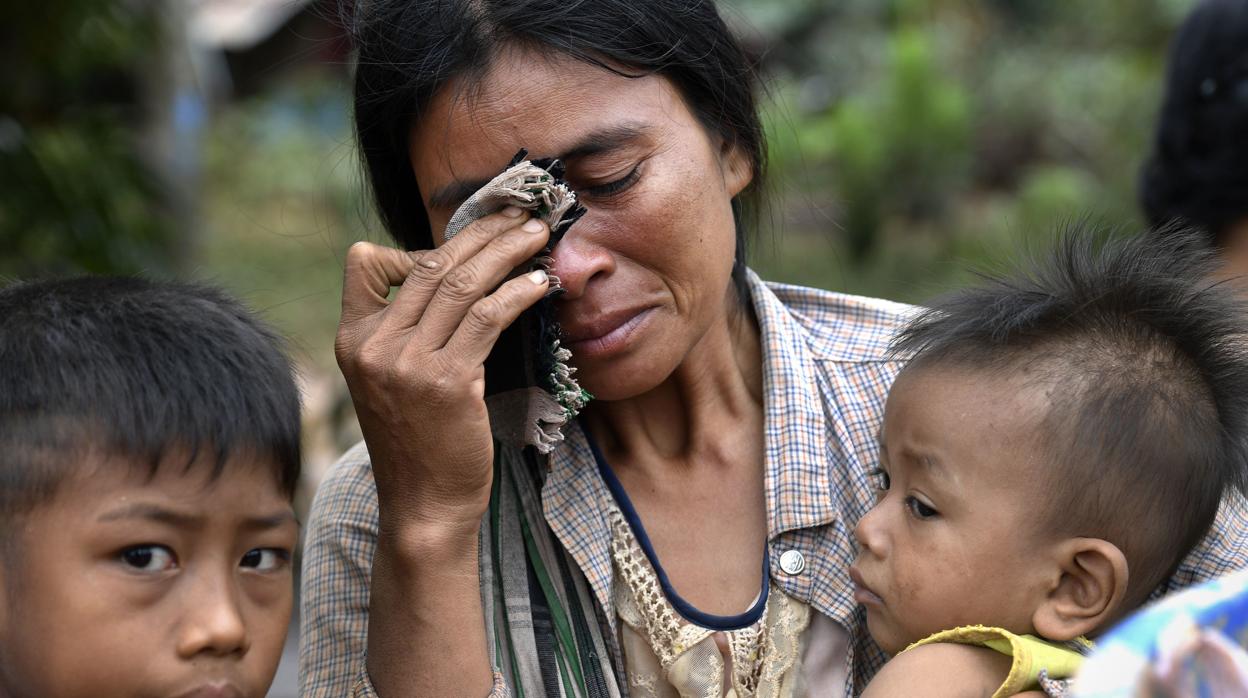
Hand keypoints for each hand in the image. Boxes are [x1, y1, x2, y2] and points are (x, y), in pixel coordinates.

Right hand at [335, 208, 550, 535]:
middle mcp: (374, 345)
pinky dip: (518, 294)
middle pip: (431, 265)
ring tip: (539, 234)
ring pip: (462, 284)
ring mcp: (407, 363)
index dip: (415, 242)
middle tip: (521, 213)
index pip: (366, 263)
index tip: (465, 237)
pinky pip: (488, 318)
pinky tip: (542, 284)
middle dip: (482, 232)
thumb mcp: (392, 382)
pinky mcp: (447, 381)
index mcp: (354, 340)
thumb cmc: (420, 444)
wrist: (424, 507)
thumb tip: (453, 281)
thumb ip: (407, 333)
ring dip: (507, 251)